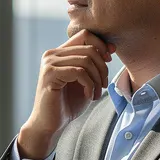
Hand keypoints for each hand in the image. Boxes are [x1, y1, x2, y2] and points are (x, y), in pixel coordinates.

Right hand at [18, 29, 114, 158]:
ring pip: (86, 60)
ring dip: (97, 79)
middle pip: (89, 48)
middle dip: (102, 68)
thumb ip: (94, 64)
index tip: (108, 61)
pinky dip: (89, 85)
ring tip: (95, 93)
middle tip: (103, 85)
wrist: (50, 124)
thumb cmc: (67, 104)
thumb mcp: (85, 80)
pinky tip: (89, 96)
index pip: (85, 35)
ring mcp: (49, 63)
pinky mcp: (50, 75)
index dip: (101, 45)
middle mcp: (52, 54)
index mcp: (59, 52)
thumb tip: (110, 48)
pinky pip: (79, 72)